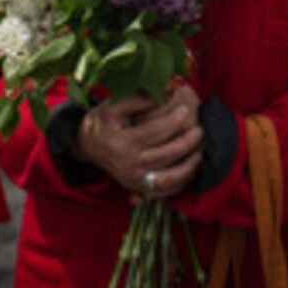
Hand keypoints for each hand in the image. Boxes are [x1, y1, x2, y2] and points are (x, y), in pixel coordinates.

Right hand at [76, 85, 203, 197]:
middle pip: (164, 156)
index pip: (153, 133)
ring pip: (167, 180)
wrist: (88, 145)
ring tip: (199, 152)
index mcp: (121, 143)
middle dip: (186, 143)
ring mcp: (134, 180)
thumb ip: (137, 100)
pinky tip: (191, 169)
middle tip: (200, 130)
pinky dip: (180, 183)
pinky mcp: (138, 188)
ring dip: (188, 168)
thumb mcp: (113, 106)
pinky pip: (164, 192)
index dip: (172, 122)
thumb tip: (163, 95)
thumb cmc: (104, 122)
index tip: (185, 110)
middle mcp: (128, 165)